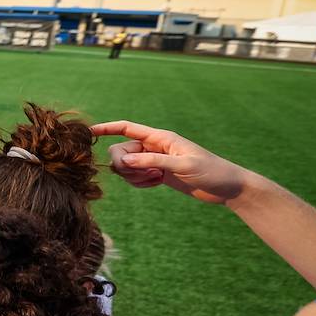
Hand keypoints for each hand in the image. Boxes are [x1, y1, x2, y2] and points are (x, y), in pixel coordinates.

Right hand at [91, 119, 251, 203]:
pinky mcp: (155, 174)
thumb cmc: (211, 171)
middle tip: (148, 174)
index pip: (126, 128)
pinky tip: (157, 184)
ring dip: (134, 177)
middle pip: (120, 152)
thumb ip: (152, 162)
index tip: (88, 133)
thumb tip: (122, 162)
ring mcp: (153, 161)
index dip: (106, 128)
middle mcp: (153, 147)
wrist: (227, 187)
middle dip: (126, 166)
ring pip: (125, 167)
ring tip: (157, 180)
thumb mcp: (183, 165)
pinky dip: (140, 183)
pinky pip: (134, 178)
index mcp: (159, 138)